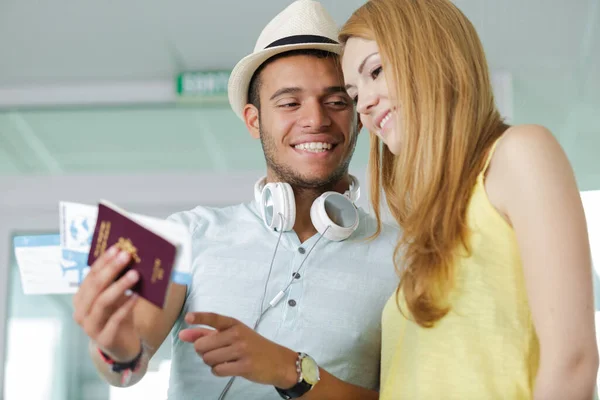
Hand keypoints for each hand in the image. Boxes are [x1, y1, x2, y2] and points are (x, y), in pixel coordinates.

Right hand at [72, 244, 140, 361]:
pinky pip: (115, 319)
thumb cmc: (119, 316)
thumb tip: (130, 257)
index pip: (90, 276)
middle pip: (95, 287)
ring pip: (102, 302)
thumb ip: (118, 281)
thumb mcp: (117, 297)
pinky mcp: (103, 339)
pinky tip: (136, 296)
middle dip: (111, 269)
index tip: (117, 248)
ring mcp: (90, 327)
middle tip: (126, 256)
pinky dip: (126, 306)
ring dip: (119, 286)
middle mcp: (81, 312)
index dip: (103, 261)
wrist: (123, 346)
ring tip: (135, 274)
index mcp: (81, 298)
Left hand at [179, 312, 298, 387]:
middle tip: (217, 352)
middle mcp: (237, 334)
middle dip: (204, 352)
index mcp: (234, 324)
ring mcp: (241, 350)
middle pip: (203, 345)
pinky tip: (229, 368)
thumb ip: (207, 333)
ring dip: (212, 363)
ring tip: (225, 360)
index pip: (214, 318)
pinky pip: (218, 370)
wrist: (278, 361)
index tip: (188, 317)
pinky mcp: (244, 366)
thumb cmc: (252, 346)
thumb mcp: (232, 335)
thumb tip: (183, 334)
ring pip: (208, 359)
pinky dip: (218, 371)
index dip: (200, 318)